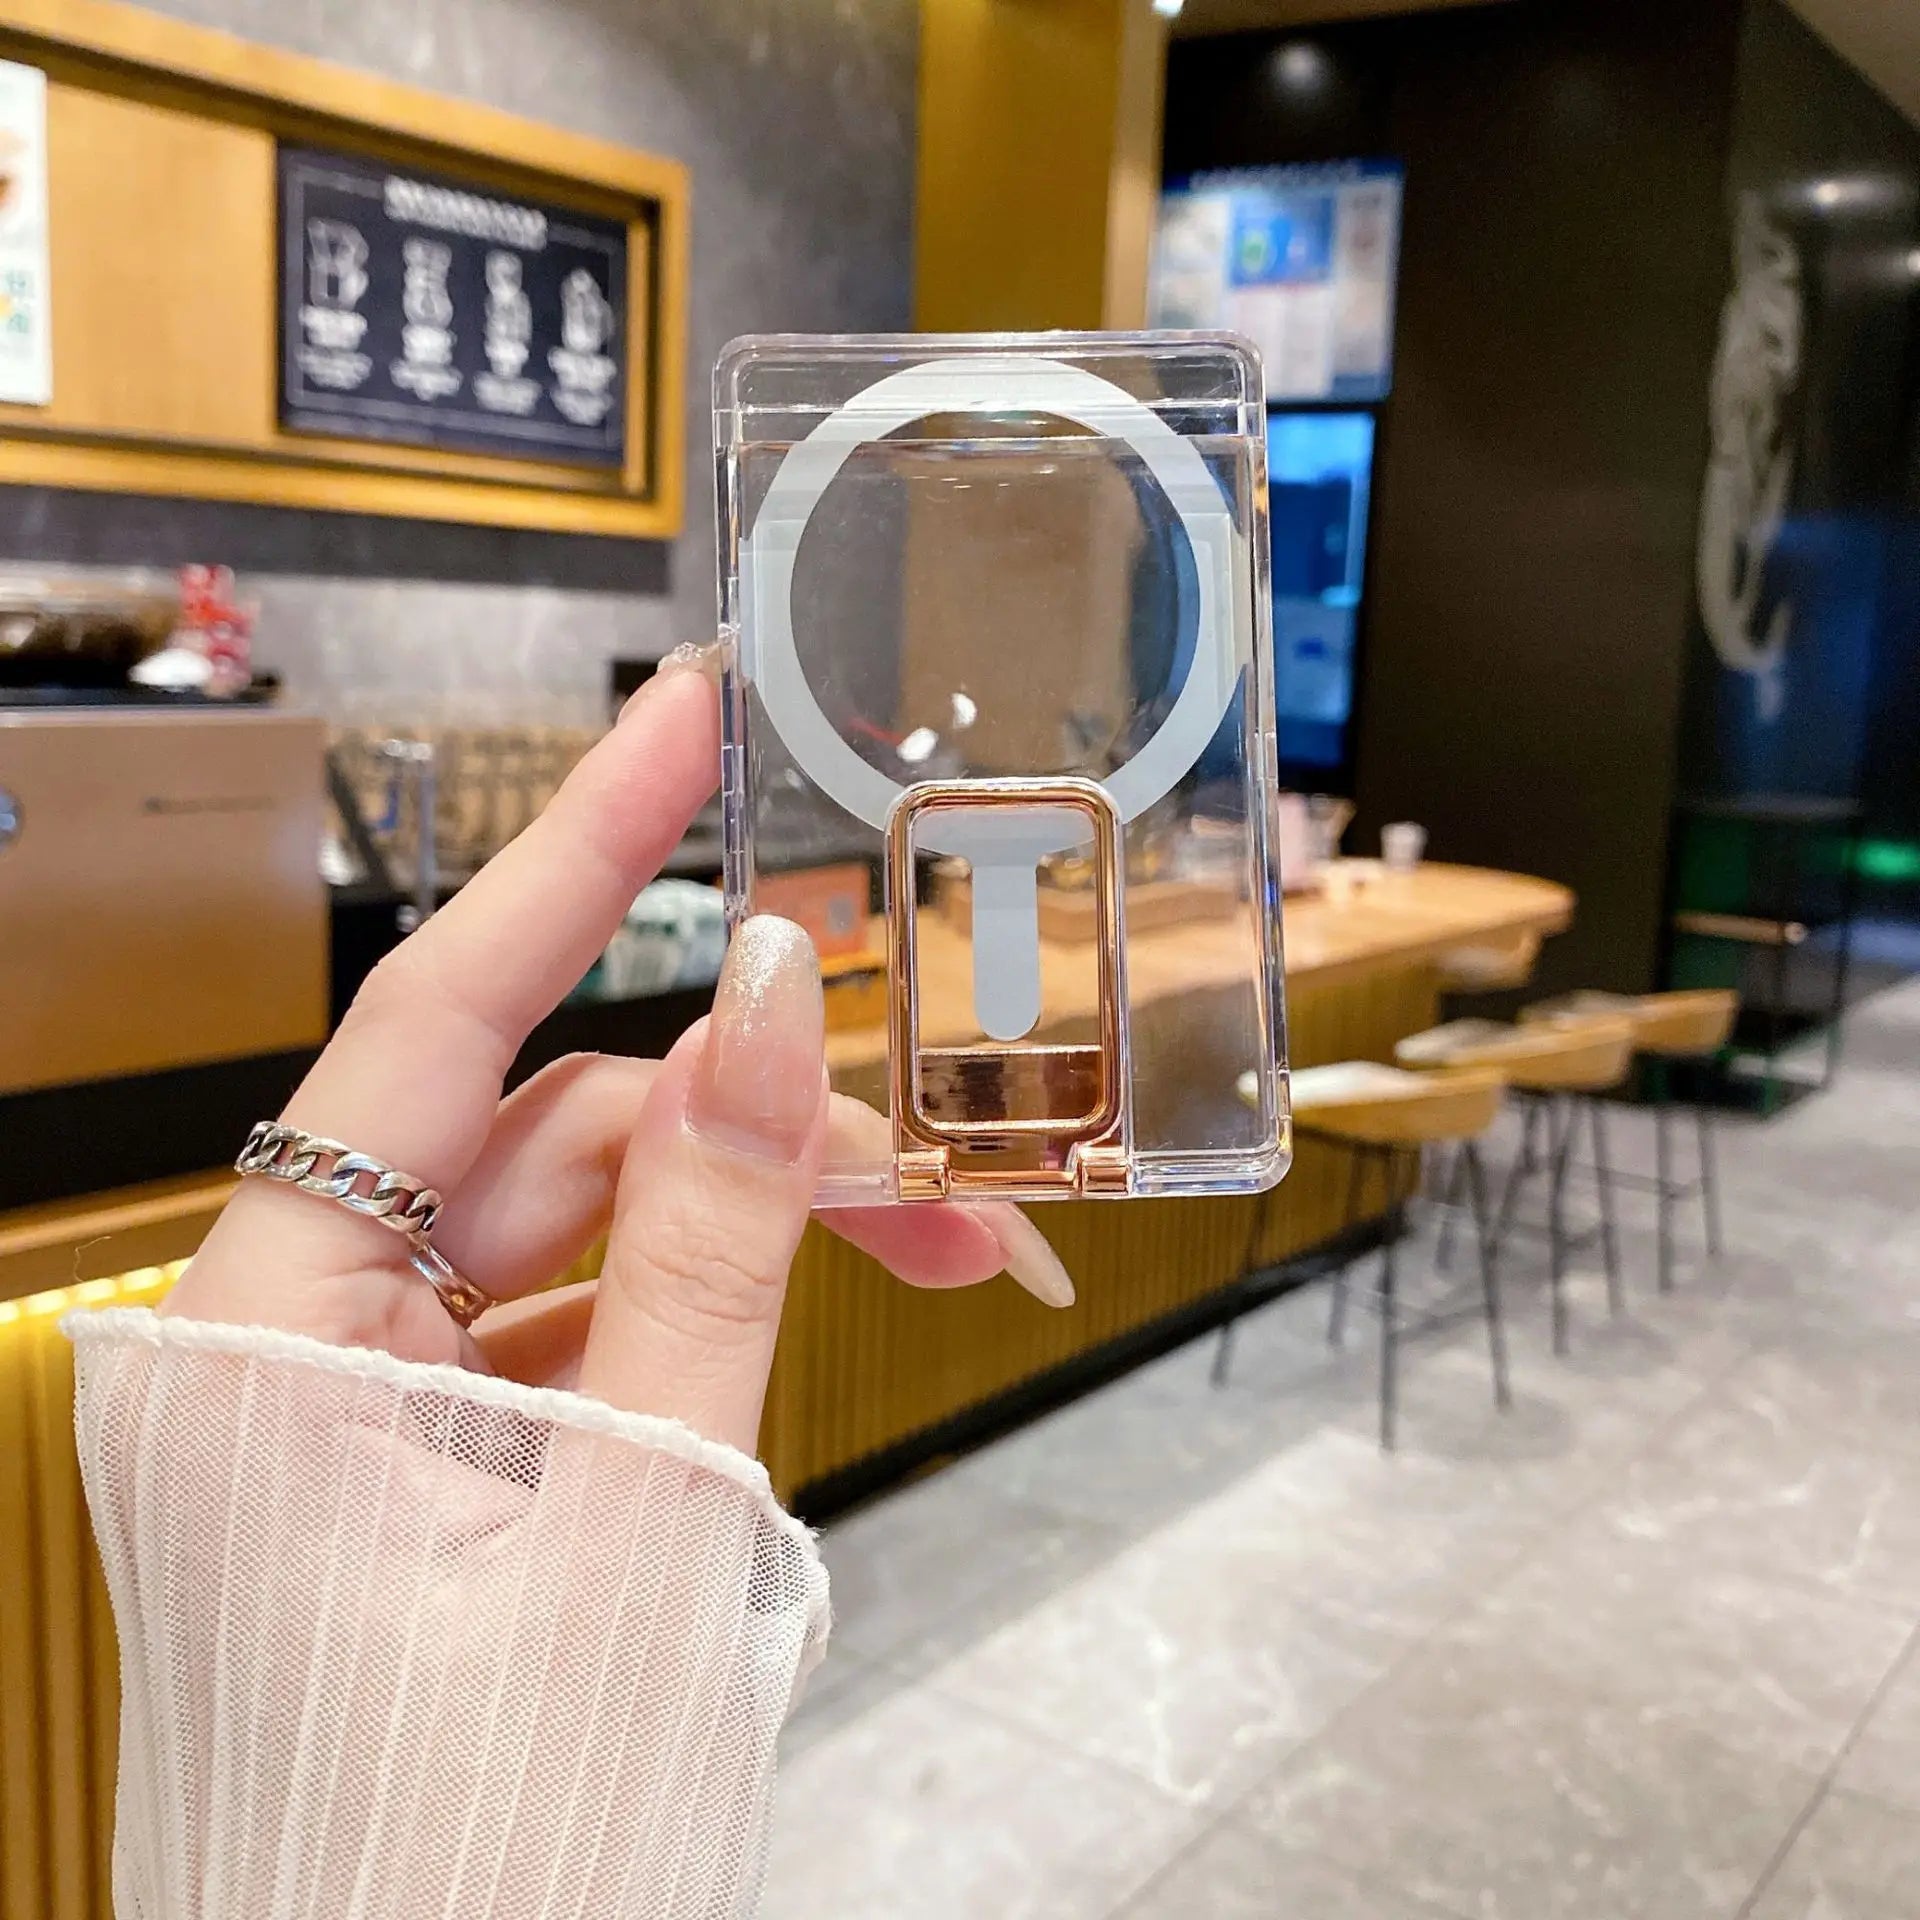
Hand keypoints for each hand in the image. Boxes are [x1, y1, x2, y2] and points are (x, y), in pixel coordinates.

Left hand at [167, 650, 1072, 1454]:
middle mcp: (296, 1340)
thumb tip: (768, 1014)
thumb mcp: (644, 1511)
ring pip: (589, 1223)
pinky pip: (579, 1314)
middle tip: (946, 1176)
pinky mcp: (429, 1445)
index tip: (680, 717)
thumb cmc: (502, 1835)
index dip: (578, 847)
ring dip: (762, 1229)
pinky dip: (708, 1309)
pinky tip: (817, 1323)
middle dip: (766, 1135)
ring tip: (944, 1257)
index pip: (434, 1016)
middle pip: (553, 1135)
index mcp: (270, 1340)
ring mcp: (360, 1396)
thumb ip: (711, 1251)